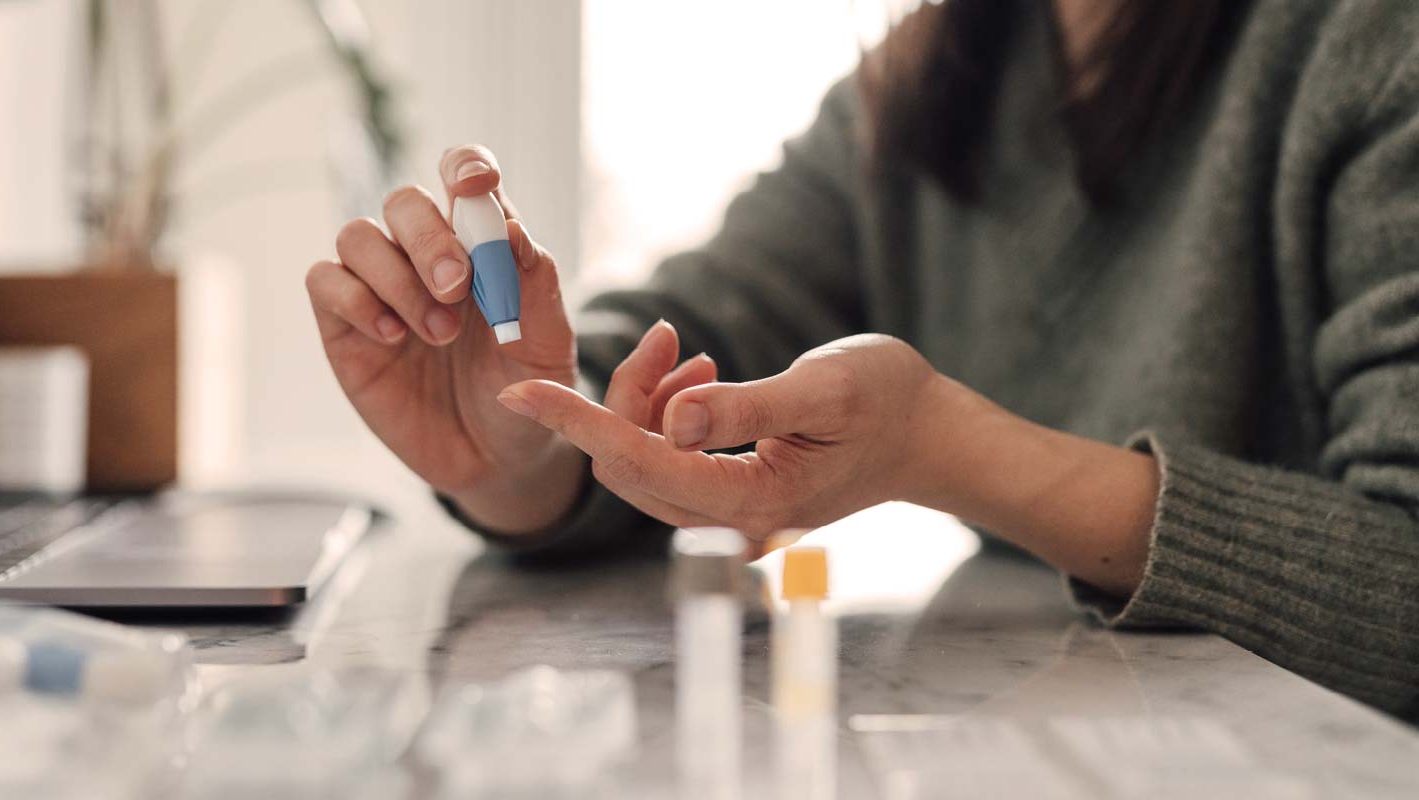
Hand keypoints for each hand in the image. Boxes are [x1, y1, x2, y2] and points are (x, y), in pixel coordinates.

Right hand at [306, 146, 588, 531]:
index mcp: (480, 244)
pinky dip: (356, 300)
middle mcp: (424, 256)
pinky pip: (325, 282)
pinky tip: (394, 336)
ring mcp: (380, 289)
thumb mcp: (547, 344)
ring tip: (439, 333)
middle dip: (429, 238)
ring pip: (359, 237)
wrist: (496, 459)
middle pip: (403, 202)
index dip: (463, 167)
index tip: (474, 185)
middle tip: (457, 287)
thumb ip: (536, 285)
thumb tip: (511, 228)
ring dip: (398, 279)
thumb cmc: (525, 390)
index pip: (462, 177)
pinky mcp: (345, 327)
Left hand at [494, 333, 947, 538]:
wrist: (927, 435)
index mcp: (750, 504)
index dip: (576, 422)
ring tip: (698, 359)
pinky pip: (666, 461)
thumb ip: (745, 407)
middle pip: (628, 465)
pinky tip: (702, 379)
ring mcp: (726, 521)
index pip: (636, 462)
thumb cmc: (886, 402)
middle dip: (624, 398)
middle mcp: (729, 526)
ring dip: (648, 404)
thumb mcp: (823, 389)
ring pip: (642, 462)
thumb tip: (673, 420)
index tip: (520, 390)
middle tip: (668, 339)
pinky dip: (666, 415)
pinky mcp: (725, 503)